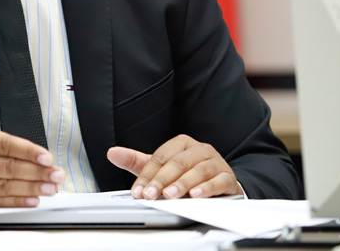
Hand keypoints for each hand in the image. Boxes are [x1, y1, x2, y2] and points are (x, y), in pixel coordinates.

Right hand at [0, 77, 64, 207]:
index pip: (2, 143)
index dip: (27, 151)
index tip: (46, 156)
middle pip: (8, 167)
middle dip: (37, 172)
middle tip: (57, 175)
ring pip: (3, 186)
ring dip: (29, 188)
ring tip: (49, 189)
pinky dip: (12, 202)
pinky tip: (28, 201)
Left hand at [107, 134, 241, 199]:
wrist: (218, 182)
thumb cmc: (186, 174)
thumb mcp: (160, 168)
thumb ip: (136, 161)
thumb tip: (112, 153)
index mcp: (181, 144)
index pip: (161, 157)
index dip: (148, 174)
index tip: (138, 191)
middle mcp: (199, 149)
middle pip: (178, 162)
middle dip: (162, 180)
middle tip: (151, 195)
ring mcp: (215, 161)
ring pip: (198, 170)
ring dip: (183, 183)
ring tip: (171, 195)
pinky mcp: (228, 177)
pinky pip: (218, 180)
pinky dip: (207, 188)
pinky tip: (196, 195)